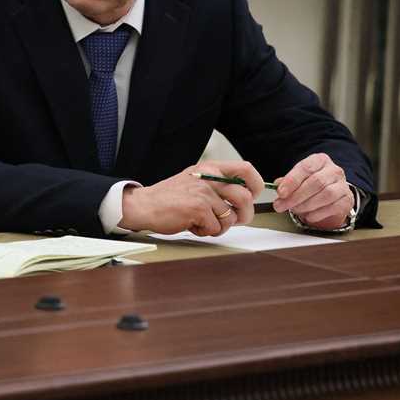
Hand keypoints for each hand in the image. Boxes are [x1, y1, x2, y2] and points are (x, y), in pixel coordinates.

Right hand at [121, 161, 263, 236]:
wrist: (143, 205)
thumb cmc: (169, 197)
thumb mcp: (195, 180)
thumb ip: (217, 184)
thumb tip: (245, 196)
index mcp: (209, 168)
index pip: (246, 169)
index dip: (256, 185)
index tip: (253, 197)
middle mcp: (208, 176)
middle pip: (245, 198)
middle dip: (243, 215)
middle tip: (231, 220)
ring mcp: (203, 192)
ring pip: (231, 217)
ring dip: (220, 226)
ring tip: (204, 222)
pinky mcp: (198, 209)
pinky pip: (216, 228)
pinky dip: (205, 231)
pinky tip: (192, 224)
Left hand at [273, 153, 353, 229]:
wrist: (331, 193)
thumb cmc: (311, 183)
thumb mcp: (298, 178)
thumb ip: (287, 181)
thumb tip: (277, 186)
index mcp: (320, 160)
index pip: (306, 168)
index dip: (291, 181)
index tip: (280, 193)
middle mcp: (334, 171)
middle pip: (316, 182)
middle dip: (296, 196)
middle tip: (281, 205)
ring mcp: (343, 185)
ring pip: (326, 195)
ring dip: (306, 205)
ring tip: (294, 210)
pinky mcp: (347, 200)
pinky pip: (334, 207)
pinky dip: (318, 213)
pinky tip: (308, 216)